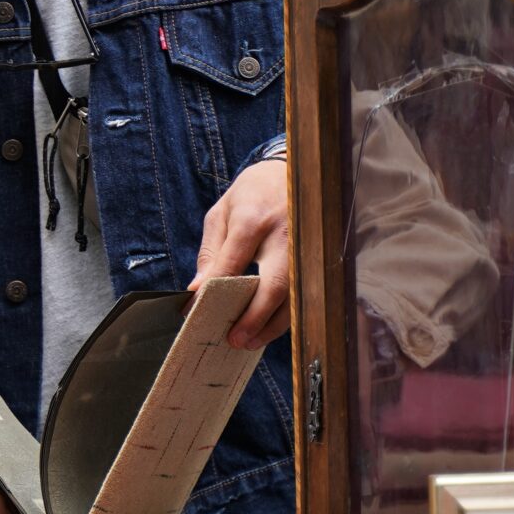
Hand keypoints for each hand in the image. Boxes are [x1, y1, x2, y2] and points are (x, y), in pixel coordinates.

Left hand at [194, 158, 291, 348]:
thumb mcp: (223, 212)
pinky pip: (303, 294)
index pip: (232, 263)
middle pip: (273, 286)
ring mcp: (306, 248)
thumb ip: (211, 249)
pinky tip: (269, 327)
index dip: (214, 291)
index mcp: (253, 219)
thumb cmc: (253, 193)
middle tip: (235, 340)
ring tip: (250, 342)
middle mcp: (284, 235)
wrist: (294, 172)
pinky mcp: (317, 258)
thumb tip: (198, 287)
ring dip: (272, 325)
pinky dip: (286, 315)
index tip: (197, 311)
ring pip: (294, 297)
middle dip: (254, 318)